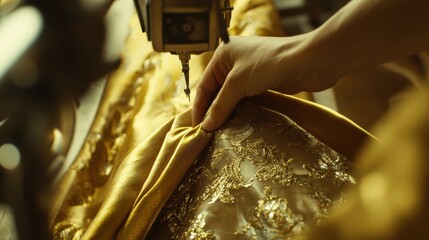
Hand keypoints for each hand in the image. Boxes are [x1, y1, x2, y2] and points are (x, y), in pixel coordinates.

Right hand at [192, 35, 336, 130]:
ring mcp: (249, 72)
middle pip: (216, 91)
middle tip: (207, 132)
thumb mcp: (238, 83)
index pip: (204, 85)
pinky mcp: (262, 82)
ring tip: (220, 132)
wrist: (308, 61)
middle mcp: (233, 62)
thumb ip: (221, 105)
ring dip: (226, 112)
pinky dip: (240, 110)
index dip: (199, 107)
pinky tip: (237, 124)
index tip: (197, 127)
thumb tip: (206, 126)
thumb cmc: (270, 64)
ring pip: (231, 96)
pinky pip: (245, 99)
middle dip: (212, 110)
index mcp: (222, 55)